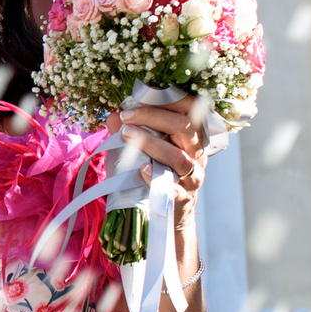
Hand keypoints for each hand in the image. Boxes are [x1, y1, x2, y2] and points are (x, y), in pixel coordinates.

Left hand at [113, 96, 210, 211]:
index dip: (168, 99)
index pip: (189, 109)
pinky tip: (142, 169)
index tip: (141, 97)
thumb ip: (131, 131)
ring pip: (177, 156)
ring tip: (126, 135)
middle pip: (183, 127)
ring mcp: (192, 176)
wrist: (169, 213)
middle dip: (153, 117)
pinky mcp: (183, 197)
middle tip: (126, 116)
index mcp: (191, 136)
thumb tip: (114, 116)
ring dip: (151, 143)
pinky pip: (173, 187)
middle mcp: (196, 153)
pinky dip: (156, 177)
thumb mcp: (144, 149)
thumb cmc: (156, 173)